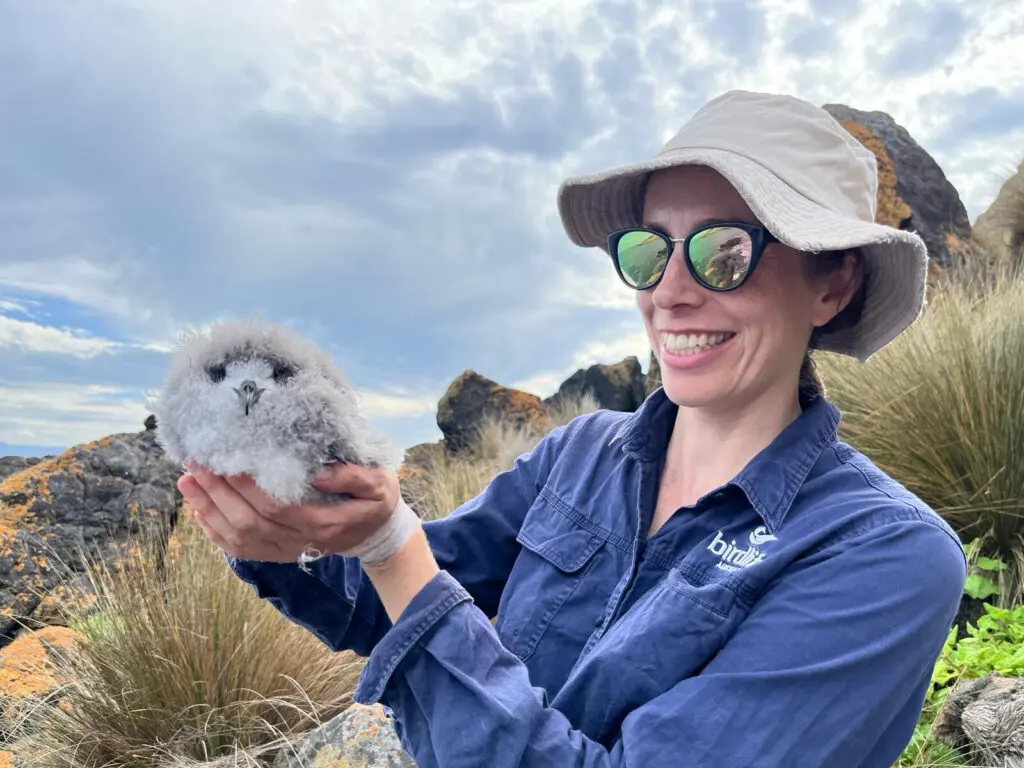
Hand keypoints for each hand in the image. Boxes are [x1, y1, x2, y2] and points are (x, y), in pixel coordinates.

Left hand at [178, 461, 400, 562]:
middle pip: (248, 520)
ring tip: (187, 482)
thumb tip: (319, 471)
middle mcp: (300, 541)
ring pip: (238, 537)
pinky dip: (214, 531)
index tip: (222, 457)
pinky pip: (239, 548)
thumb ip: (354, 476)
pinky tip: (199, 510)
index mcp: (323, 522)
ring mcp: (286, 550)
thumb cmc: (375, 501)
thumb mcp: (380, 482)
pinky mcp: (277, 553)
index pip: (275, 504)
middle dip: (216, 492)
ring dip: (208, 510)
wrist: (376, 534)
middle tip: (193, 463)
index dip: (245, 484)